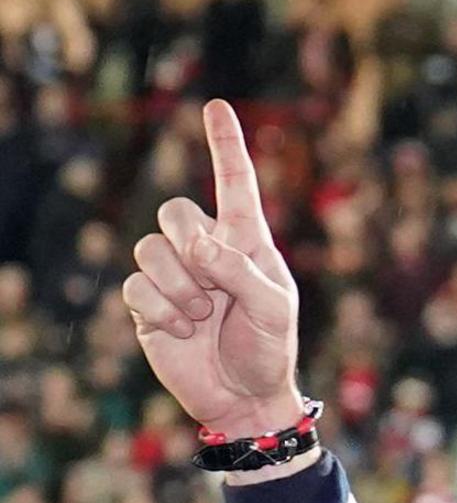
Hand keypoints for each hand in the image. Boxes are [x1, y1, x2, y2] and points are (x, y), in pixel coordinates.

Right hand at [127, 101, 310, 448]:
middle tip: (213, 285)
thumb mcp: (274, 309)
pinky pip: (136, 286)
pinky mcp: (148, 302)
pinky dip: (161, 309)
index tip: (216, 105)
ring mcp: (174, 274)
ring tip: (204, 317)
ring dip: (180, 287)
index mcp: (247, 242)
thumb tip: (196, 244)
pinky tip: (182, 330)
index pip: (235, 184)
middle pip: (174, 210)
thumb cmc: (270, 349)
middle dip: (189, 244)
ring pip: (149, 248)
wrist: (244, 397)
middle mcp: (207, 250)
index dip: (225, 145)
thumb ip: (240, 271)